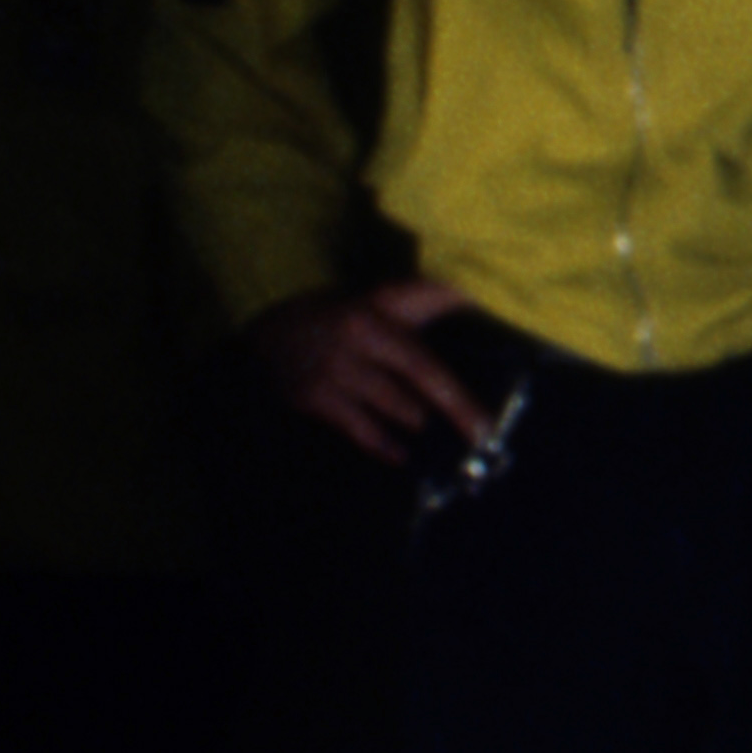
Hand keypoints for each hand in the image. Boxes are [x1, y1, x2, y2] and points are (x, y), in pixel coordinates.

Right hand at [238, 282, 497, 468]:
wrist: (266, 336)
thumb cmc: (338, 320)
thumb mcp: (375, 301)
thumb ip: (423, 299)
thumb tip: (472, 296)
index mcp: (371, 318)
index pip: (423, 359)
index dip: (456, 390)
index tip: (485, 418)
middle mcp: (352, 344)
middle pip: (415, 381)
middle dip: (453, 410)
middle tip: (480, 437)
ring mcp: (330, 374)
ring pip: (390, 408)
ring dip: (419, 424)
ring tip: (447, 444)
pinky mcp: (311, 399)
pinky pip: (359, 429)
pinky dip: (384, 444)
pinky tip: (402, 456)